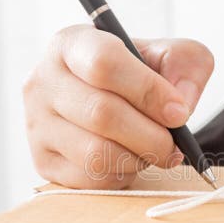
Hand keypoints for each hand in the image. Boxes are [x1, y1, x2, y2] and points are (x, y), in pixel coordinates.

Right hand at [23, 25, 213, 188]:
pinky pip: (90, 179)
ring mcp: (37, 123)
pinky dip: (122, 175)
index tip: (179, 112)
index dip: (148, 91)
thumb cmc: (143, 75)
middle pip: (102, 114)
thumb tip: (180, 107)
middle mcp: (44, 80)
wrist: (117, 102)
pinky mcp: (43, 160)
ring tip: (153, 150)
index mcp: (72, 43)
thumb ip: (186, 66)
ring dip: (139, 158)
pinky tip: (131, 160)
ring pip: (96, 153)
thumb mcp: (172, 56)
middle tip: (175, 144)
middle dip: (151, 135)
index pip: (104, 63)